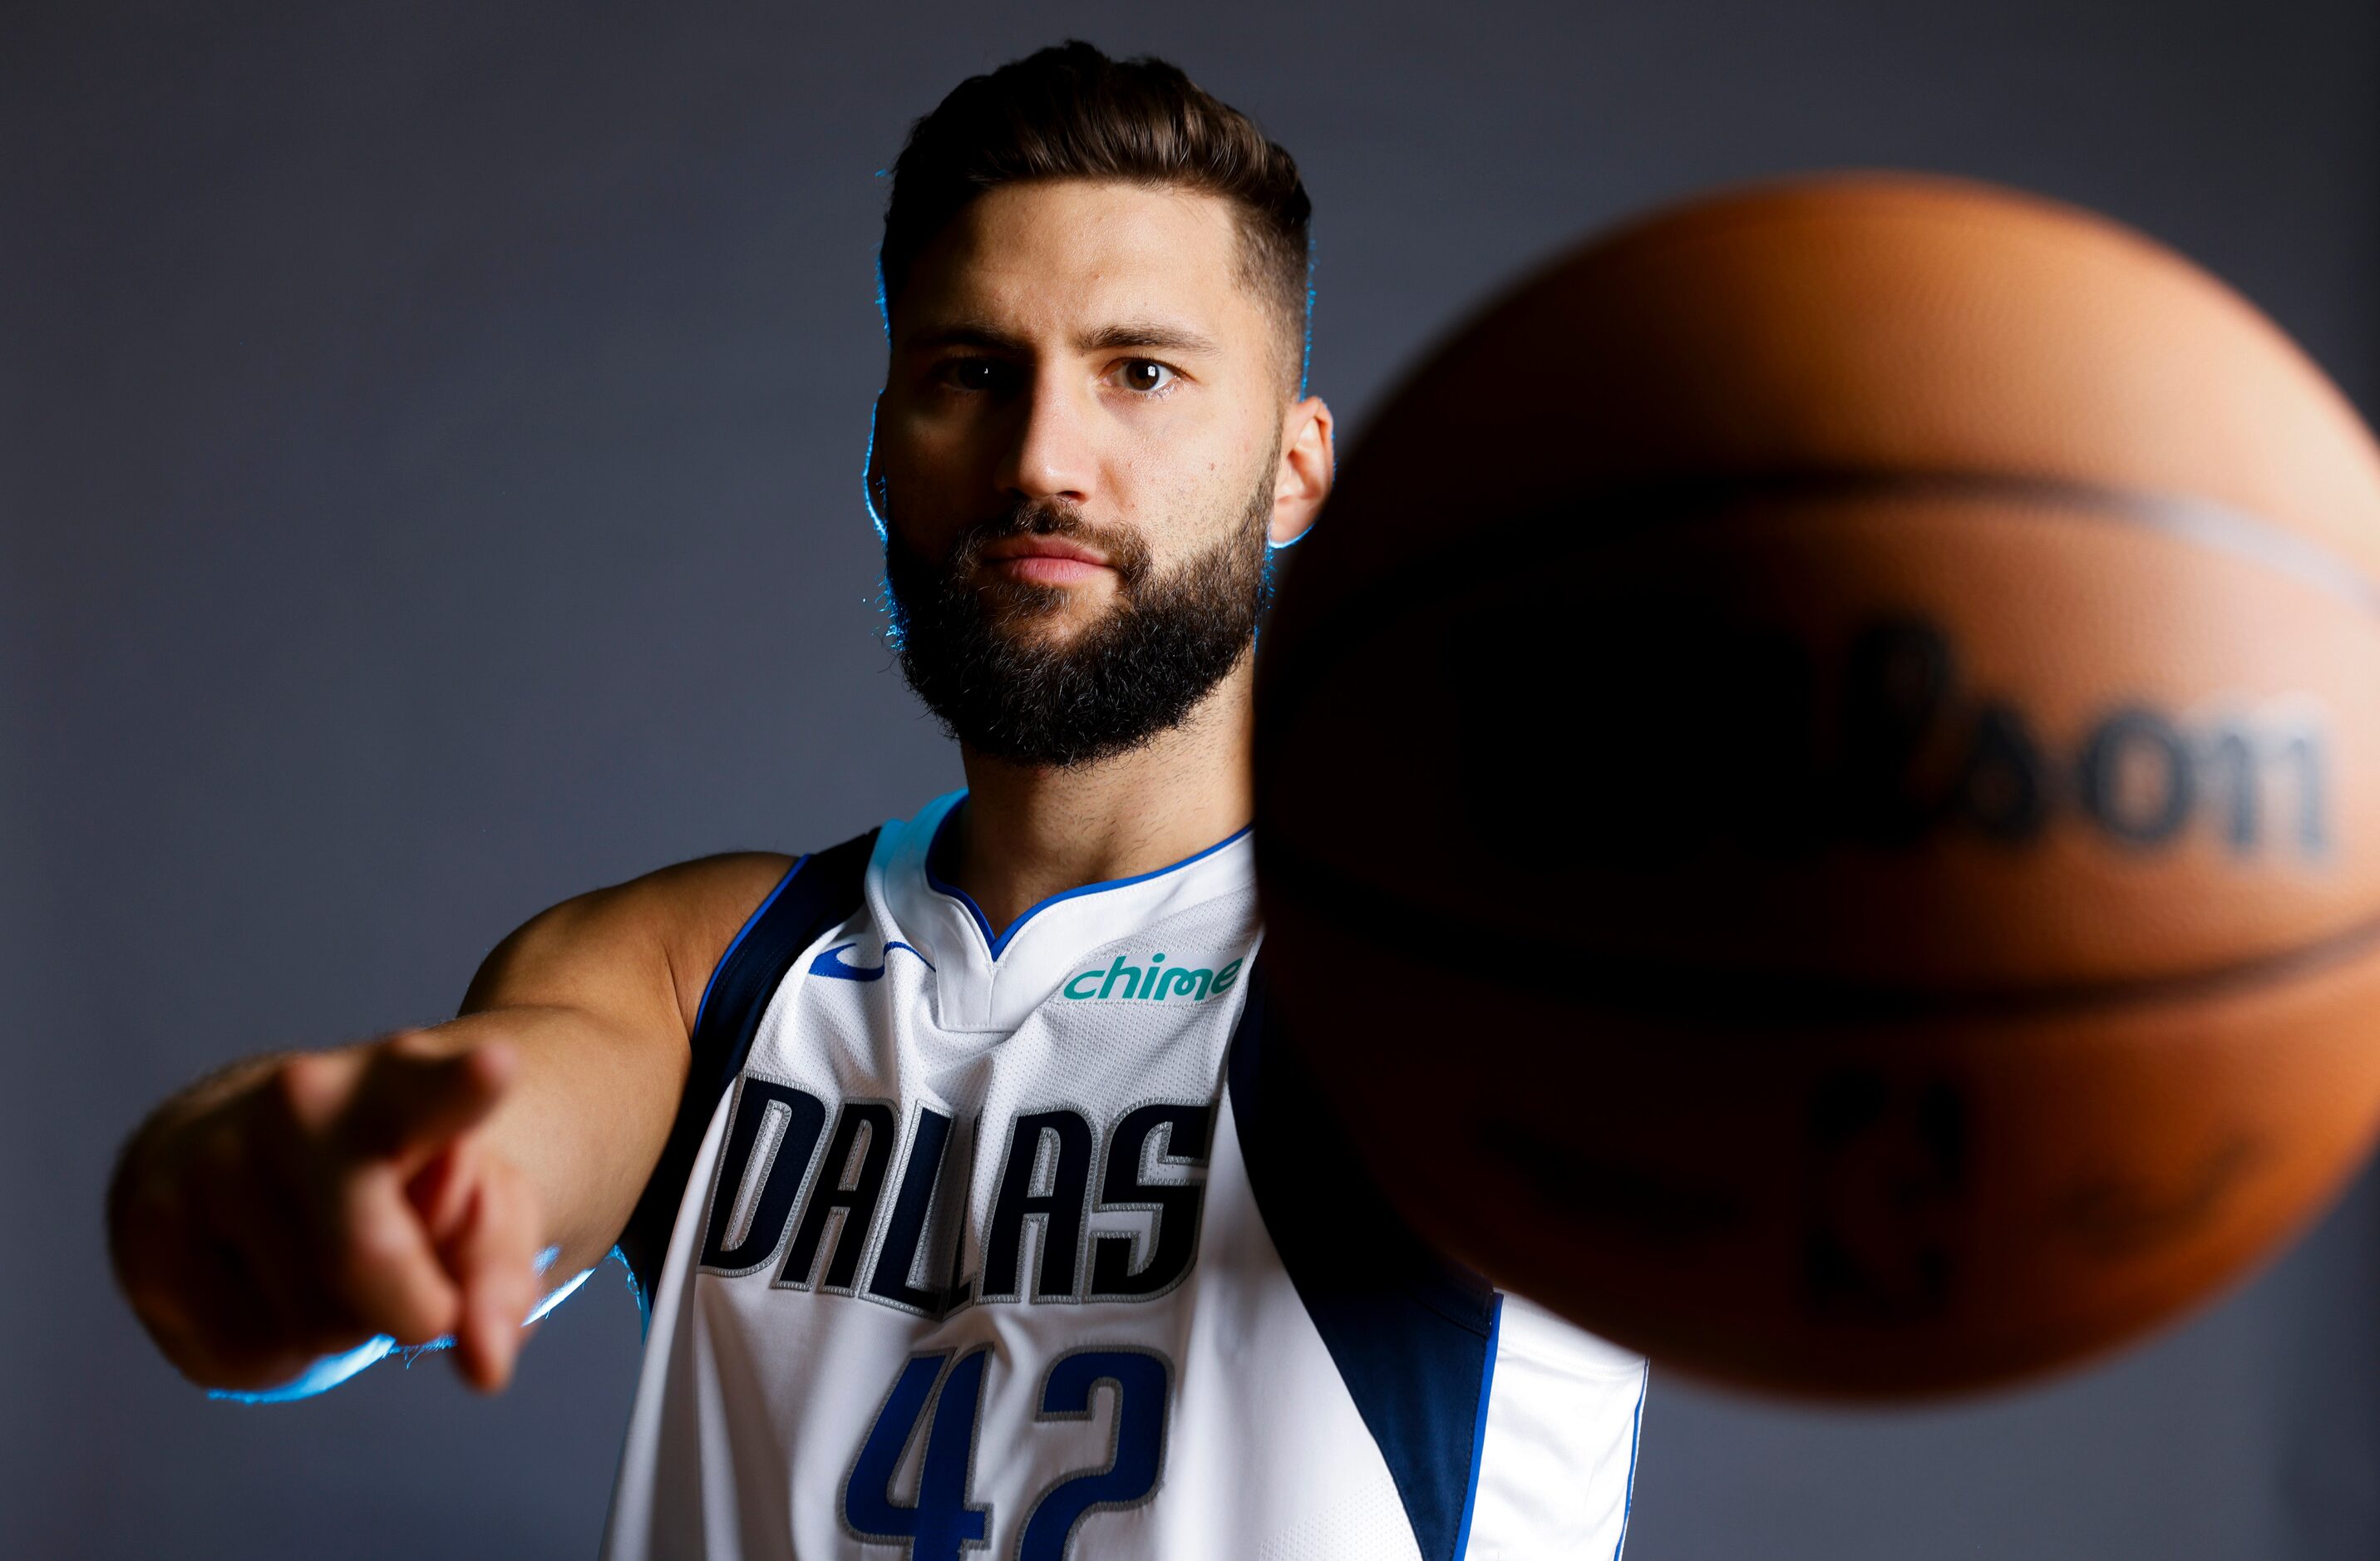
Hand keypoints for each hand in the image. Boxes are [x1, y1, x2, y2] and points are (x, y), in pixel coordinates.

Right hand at [109, 1032, 546, 1394]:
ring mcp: (212, 1161)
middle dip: (410, 1307)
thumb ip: (499, 1282)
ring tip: (329, 1260)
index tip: (497, 1068)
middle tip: (424, 1301)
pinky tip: (268, 1284)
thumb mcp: (477, 1213)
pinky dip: (278, 1348)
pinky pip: (243, 1350)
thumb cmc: (395, 1179)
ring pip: (311, 1320)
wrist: (262, 1142)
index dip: (464, 1087)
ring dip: (342, 1324)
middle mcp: (300, 1103)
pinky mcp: (151, 1232)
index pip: (432, 1088)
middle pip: (365, 1257)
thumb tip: (485, 1368)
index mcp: (400, 1082)